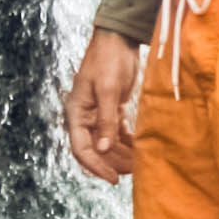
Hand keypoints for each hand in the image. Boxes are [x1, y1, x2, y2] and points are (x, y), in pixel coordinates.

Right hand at [63, 30, 142, 182]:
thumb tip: (102, 149)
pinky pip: (118, 132)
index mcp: (76, 114)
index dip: (96, 167)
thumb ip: (106, 120)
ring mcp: (98, 114)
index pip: (81, 149)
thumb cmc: (109, 60)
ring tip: (141, 163)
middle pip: (96, 150)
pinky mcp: (112, 109)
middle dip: (114, 163)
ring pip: (108, 143)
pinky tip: (142, 150)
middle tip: (135, 172)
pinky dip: (129, 142)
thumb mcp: (108, 90)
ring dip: (123, 155)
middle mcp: (85, 117)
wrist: (119, 39)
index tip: (113, 179)